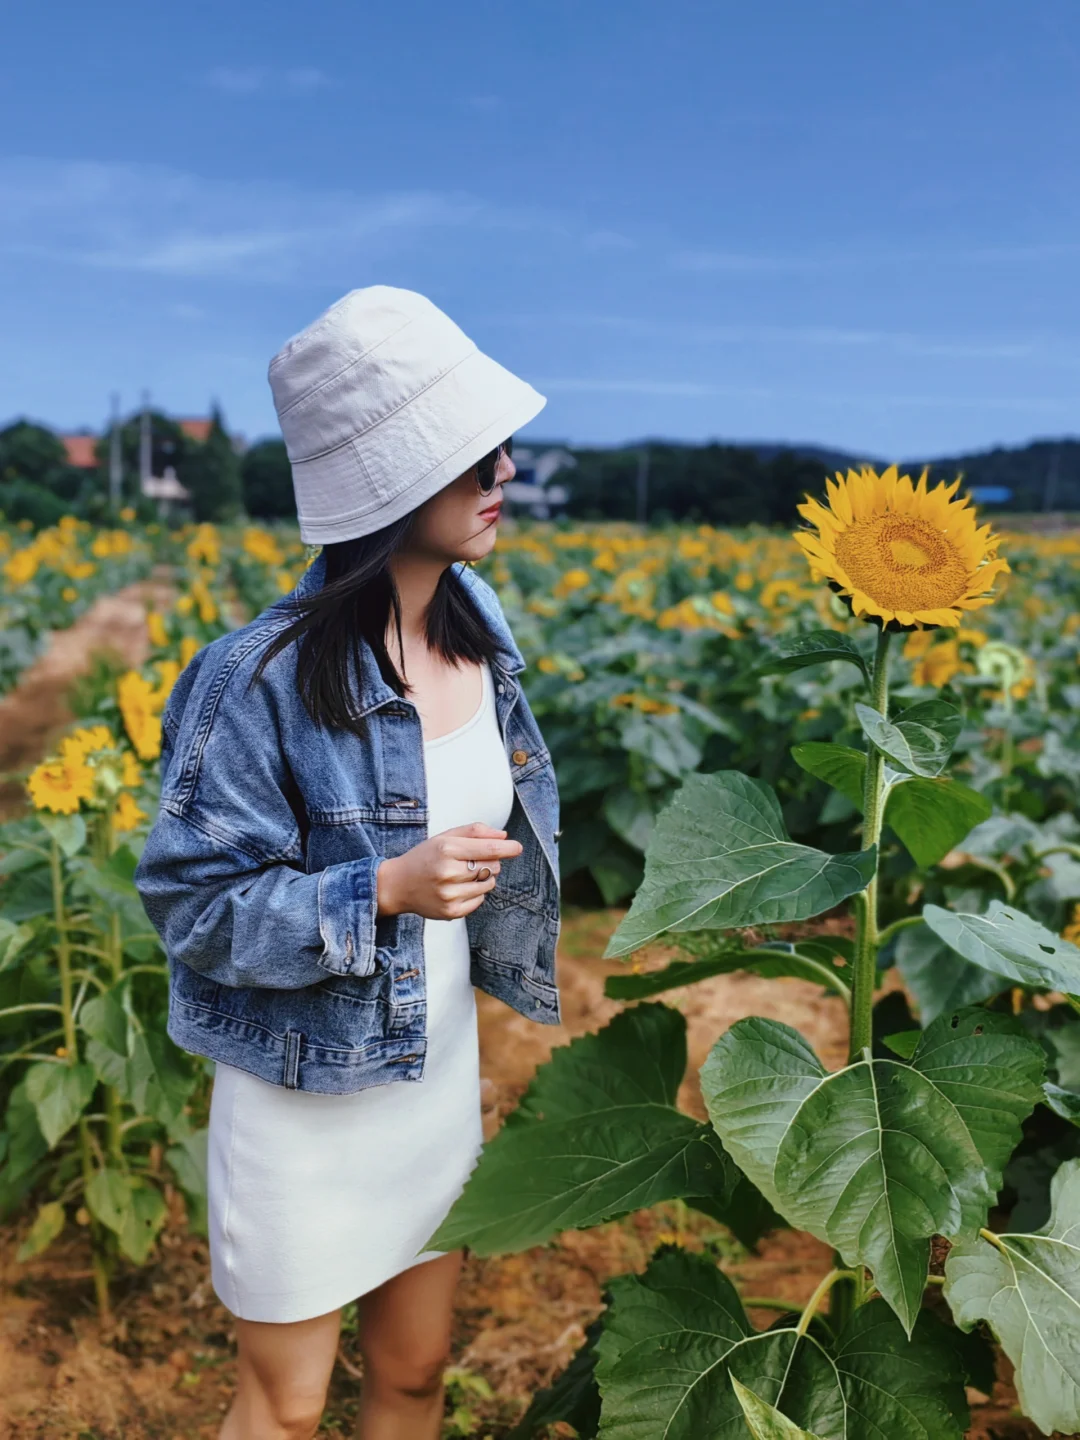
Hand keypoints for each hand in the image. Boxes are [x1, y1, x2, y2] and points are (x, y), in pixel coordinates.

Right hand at [375, 822, 522, 919]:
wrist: (398, 885)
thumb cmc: (425, 857)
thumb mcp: (445, 837)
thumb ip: (475, 832)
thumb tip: (503, 836)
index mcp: (447, 849)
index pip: (488, 848)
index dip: (507, 847)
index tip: (517, 847)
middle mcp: (448, 872)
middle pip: (493, 866)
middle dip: (490, 862)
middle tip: (471, 861)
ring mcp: (450, 894)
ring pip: (490, 884)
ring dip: (484, 878)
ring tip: (463, 875)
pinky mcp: (452, 912)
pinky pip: (480, 900)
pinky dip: (475, 893)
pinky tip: (458, 888)